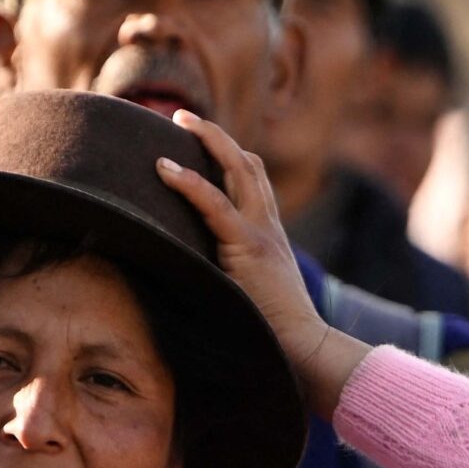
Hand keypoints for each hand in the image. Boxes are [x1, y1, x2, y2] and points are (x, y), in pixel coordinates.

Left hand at [155, 110, 369, 415]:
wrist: (305, 349)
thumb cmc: (272, 332)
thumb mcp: (250, 292)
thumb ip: (230, 275)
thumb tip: (191, 276)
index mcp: (269, 234)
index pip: (253, 180)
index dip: (229, 155)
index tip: (201, 139)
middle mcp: (268, 225)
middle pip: (246, 163)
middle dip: (215, 136)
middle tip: (183, 118)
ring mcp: (260, 232)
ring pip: (236, 169)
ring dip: (206, 141)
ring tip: (174, 121)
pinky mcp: (248, 247)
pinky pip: (214, 205)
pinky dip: (188, 183)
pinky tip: (163, 167)